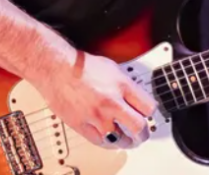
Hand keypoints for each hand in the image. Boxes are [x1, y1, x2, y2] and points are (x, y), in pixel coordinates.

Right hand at [34, 51, 157, 148]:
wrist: (58, 68)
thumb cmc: (82, 66)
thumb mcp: (113, 68)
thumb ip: (127, 85)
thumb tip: (136, 98)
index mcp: (122, 85)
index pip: (149, 107)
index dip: (150, 112)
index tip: (147, 114)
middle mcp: (111, 102)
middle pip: (139, 126)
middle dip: (143, 132)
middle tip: (142, 133)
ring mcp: (97, 115)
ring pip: (120, 138)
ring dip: (126, 140)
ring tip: (127, 139)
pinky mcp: (82, 125)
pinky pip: (100, 142)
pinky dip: (108, 142)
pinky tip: (110, 139)